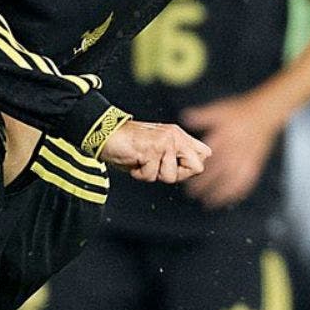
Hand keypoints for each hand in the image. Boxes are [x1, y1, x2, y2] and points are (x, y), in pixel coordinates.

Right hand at [95, 118, 209, 183]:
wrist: (104, 133)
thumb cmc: (128, 145)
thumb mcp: (157, 148)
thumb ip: (175, 156)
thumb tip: (196, 168)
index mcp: (178, 135)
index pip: (205, 155)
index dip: (190, 168)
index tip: (170, 165)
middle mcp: (175, 136)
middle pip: (198, 168)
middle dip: (177, 175)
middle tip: (158, 166)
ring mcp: (165, 142)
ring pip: (171, 176)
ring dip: (153, 174)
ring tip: (142, 161)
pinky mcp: (152, 150)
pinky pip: (151, 176)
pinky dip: (139, 174)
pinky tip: (133, 160)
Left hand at [178, 95, 283, 207]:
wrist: (265, 113)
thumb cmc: (240, 111)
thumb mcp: (219, 110)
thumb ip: (201, 116)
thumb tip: (184, 118)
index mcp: (225, 138)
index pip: (209, 159)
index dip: (197, 171)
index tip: (187, 179)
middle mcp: (236, 151)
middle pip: (219, 173)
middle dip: (205, 185)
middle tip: (192, 195)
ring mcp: (247, 159)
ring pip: (232, 180)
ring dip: (221, 193)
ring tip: (209, 202)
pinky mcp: (255, 163)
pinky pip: (247, 181)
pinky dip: (238, 191)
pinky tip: (230, 199)